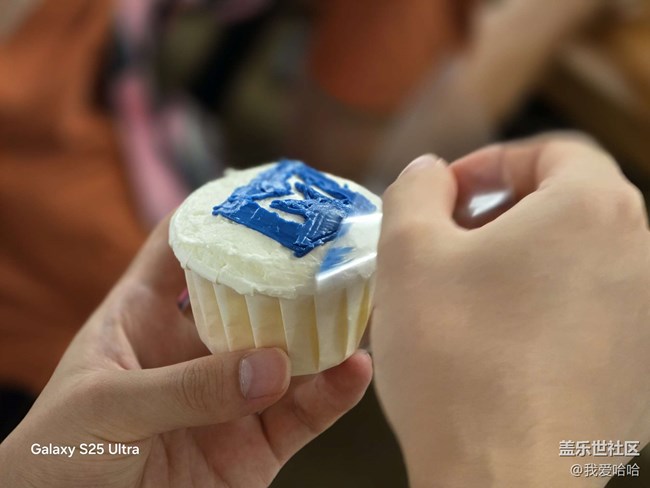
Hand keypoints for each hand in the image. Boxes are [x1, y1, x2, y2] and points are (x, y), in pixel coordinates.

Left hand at [0, 217, 371, 486]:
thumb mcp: (106, 406)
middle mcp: (194, 350)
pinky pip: (302, 416)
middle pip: (251, 298)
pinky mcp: (255, 445)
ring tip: (358, 305)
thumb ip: (184, 387)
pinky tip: (354, 370)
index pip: (180, 250)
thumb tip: (271, 367)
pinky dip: (332, 394)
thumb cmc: (57, 456)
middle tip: (333, 249)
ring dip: (323, 332)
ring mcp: (229, 396)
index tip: (263, 194)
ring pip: (289, 354)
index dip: (216, 217)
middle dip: (290, 273)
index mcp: (143, 318)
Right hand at [372, 137, 649, 486]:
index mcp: (593, 209)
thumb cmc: (456, 358)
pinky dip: (537, 304)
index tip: (447, 193)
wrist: (504, 483)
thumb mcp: (408, 250)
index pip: (552, 150)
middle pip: (566, 203)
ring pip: (574, 257)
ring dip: (516, 259)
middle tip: (446, 242)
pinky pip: (583, 309)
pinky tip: (491, 341)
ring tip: (461, 294)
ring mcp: (643, 315)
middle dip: (499, 211)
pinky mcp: (634, 365)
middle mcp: (639, 254)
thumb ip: (414, 189)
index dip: (490, 162)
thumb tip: (429, 174)